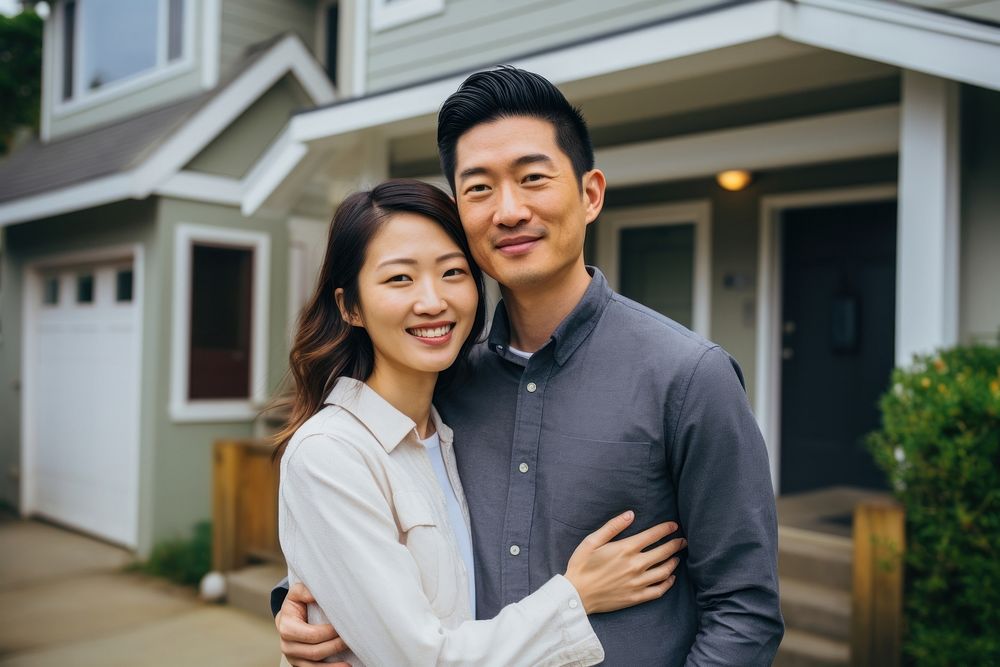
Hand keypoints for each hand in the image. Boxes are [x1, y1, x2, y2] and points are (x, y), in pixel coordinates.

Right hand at [276, 582, 350, 666]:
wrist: (289, 616)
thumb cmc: (297, 603)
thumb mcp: (297, 592)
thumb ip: (304, 591)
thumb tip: (316, 594)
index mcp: (286, 626)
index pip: (311, 634)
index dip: (329, 633)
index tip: (344, 626)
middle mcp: (287, 645)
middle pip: (314, 652)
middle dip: (335, 646)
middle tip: (351, 640)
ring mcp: (293, 657)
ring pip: (313, 666)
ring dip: (332, 666)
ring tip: (349, 663)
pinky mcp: (299, 665)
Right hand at [564, 511, 685, 613]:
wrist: (576, 594)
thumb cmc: (582, 565)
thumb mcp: (592, 541)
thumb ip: (612, 526)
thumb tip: (630, 514)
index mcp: (625, 549)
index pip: (653, 535)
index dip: (666, 529)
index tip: (674, 526)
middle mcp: (635, 565)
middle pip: (664, 552)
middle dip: (676, 544)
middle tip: (683, 541)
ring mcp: (638, 582)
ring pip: (664, 571)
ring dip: (673, 562)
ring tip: (677, 557)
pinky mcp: (636, 597)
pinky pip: (658, 590)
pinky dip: (668, 583)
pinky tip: (670, 578)